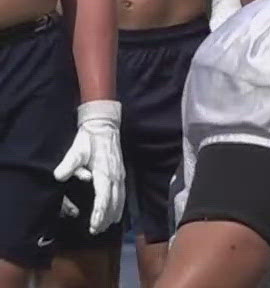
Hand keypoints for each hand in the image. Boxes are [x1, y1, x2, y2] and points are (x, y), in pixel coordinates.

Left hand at [54, 101, 123, 234]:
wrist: (104, 127)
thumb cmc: (88, 140)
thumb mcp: (76, 150)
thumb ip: (69, 164)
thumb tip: (59, 176)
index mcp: (105, 172)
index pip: (103, 197)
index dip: (99, 213)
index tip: (94, 226)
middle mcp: (115, 176)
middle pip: (113, 202)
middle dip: (105, 218)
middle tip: (97, 231)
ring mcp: (120, 175)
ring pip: (120, 199)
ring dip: (113, 214)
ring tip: (106, 226)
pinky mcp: (121, 174)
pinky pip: (122, 194)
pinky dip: (120, 206)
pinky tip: (116, 213)